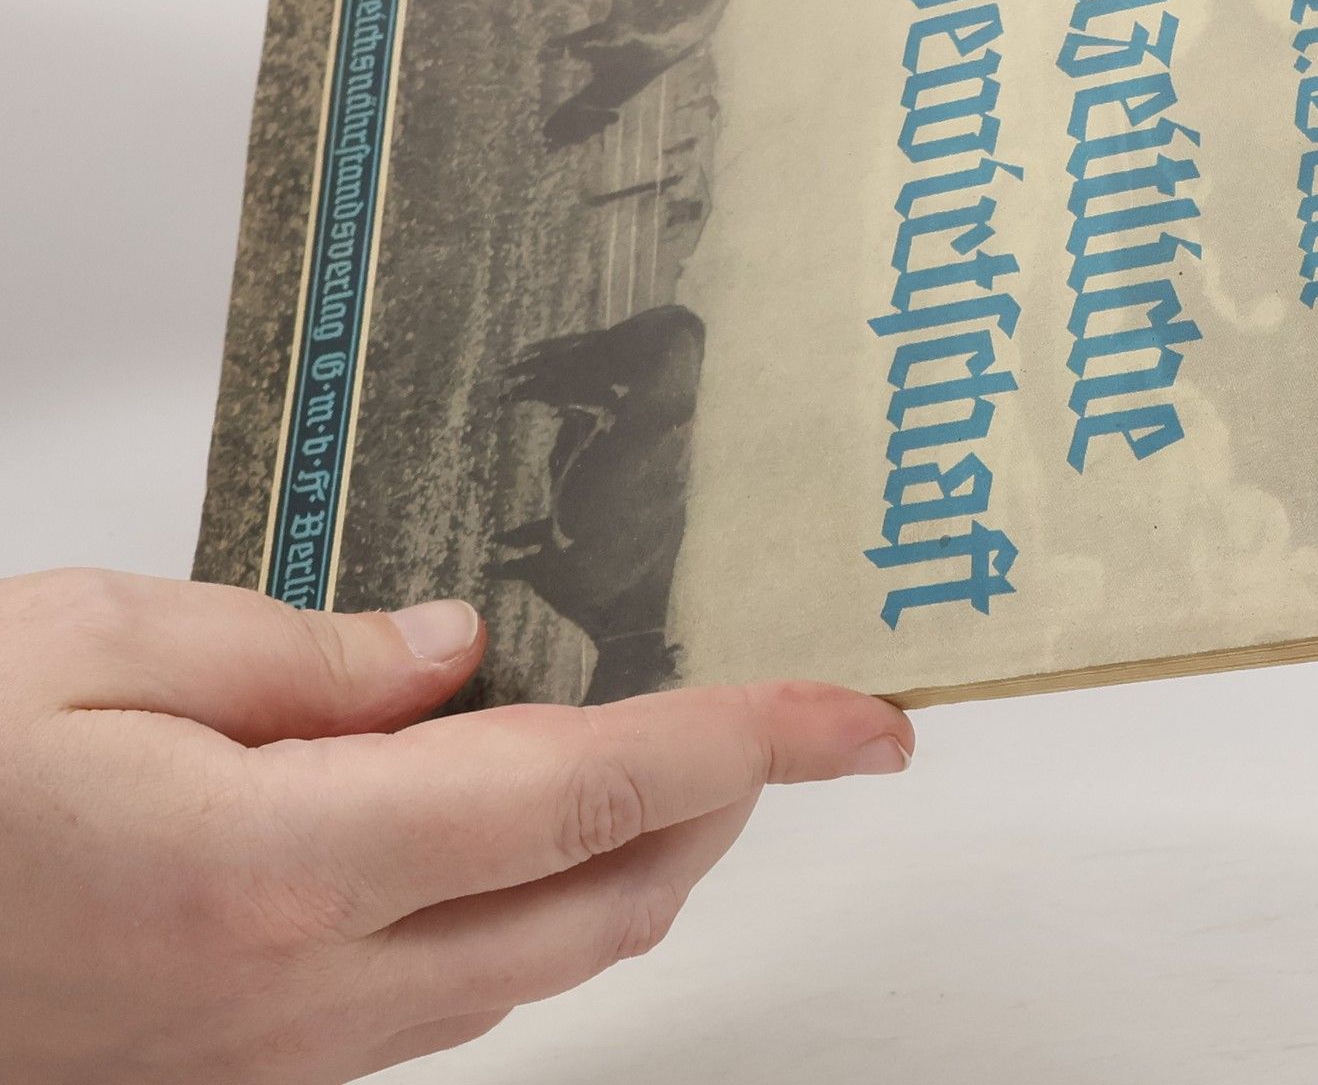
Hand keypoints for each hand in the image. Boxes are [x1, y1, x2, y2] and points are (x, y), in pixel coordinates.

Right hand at [0, 568, 912, 1081]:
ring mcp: (278, 1057)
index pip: (595, 790)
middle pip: (602, 906)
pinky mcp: (244, 1073)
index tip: (860, 716)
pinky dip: (529, 909)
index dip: (752, 742)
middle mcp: (302, 991)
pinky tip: (513, 828)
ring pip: (540, 970)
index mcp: (281, 864)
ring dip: (636, 864)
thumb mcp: (91, 642)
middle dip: (718, 809)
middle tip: (777, 717)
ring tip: (672, 754)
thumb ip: (300, 657)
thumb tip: (454, 655)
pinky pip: (447, 1000)